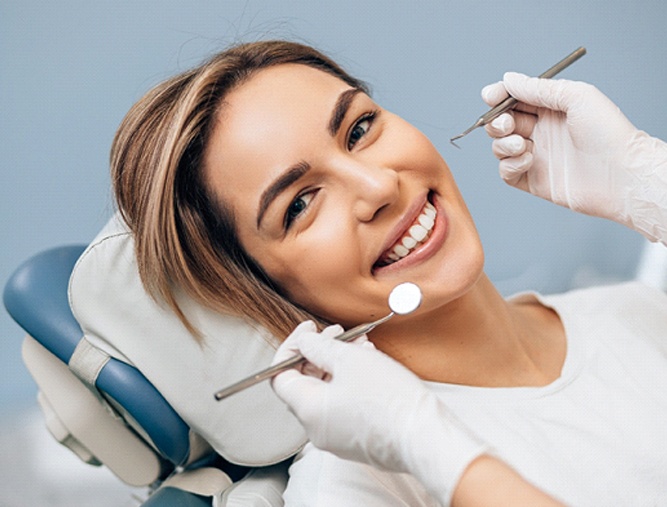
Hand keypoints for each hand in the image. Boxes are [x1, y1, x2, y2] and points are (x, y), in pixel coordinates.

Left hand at [271, 321, 486, 501]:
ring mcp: (337, 437)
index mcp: (308, 409)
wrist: (426, 437)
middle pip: (305, 383)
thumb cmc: (389, 399)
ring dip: (338, 364)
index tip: (308, 330)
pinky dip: (350, 382)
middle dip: (319, 352)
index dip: (292, 347)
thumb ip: (319, 347)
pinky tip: (370, 364)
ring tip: (361, 345)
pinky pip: (344, 406)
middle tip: (337, 333)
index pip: (280, 376)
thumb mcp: (350, 360)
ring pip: (328, 392)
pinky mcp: (357, 440)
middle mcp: (316, 428)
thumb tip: (303, 341)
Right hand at [483, 72, 666, 242]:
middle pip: (501, 123)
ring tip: (522, 145)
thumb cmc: (608, 133)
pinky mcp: (533, 180)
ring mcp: (536, 156)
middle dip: (497, 122)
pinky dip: (510, 164)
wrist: (620, 175)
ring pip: (500, 147)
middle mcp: (541, 131)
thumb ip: (538, 88)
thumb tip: (508, 79)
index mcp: (551, 109)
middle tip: (508, 124)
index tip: (490, 97)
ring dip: (504, 144)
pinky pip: (506, 172)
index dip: (498, 97)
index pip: (514, 99)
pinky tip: (528, 160)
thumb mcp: (576, 97)